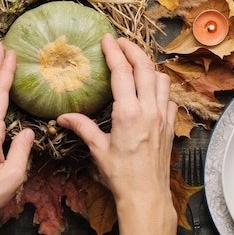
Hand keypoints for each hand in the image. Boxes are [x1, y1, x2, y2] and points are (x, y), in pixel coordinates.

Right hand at [57, 34, 176, 205]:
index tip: (107, 39)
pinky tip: (150, 91)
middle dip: (132, 49)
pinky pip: (169, 98)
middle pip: (145, 67)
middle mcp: (149, 109)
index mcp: (128, 112)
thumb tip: (63, 117)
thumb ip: (82, 127)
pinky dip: (160, 88)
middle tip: (120, 42)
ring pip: (161, 79)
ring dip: (148, 66)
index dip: (114, 51)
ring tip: (136, 62)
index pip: (122, 72)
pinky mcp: (170, 126)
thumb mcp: (98, 148)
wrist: (146, 195)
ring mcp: (163, 116)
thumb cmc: (121, 174)